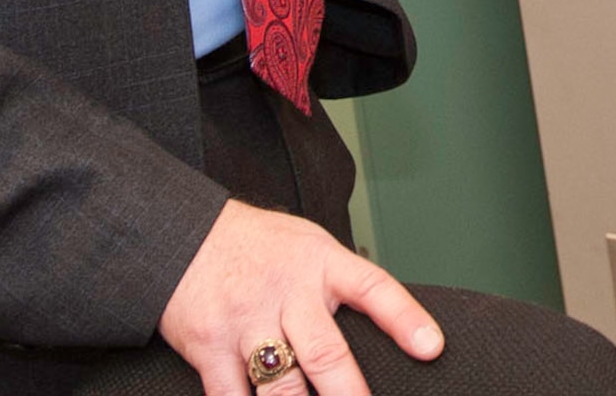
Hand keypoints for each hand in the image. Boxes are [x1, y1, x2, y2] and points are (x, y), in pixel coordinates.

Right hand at [159, 200, 443, 395]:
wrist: (184, 235)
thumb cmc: (256, 246)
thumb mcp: (306, 245)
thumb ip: (339, 284)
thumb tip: (389, 329)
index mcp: (320, 263)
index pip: (373, 288)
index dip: (405, 318)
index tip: (431, 347)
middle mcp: (288, 292)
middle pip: (327, 354)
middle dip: (350, 395)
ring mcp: (248, 321)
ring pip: (283, 388)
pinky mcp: (211, 348)